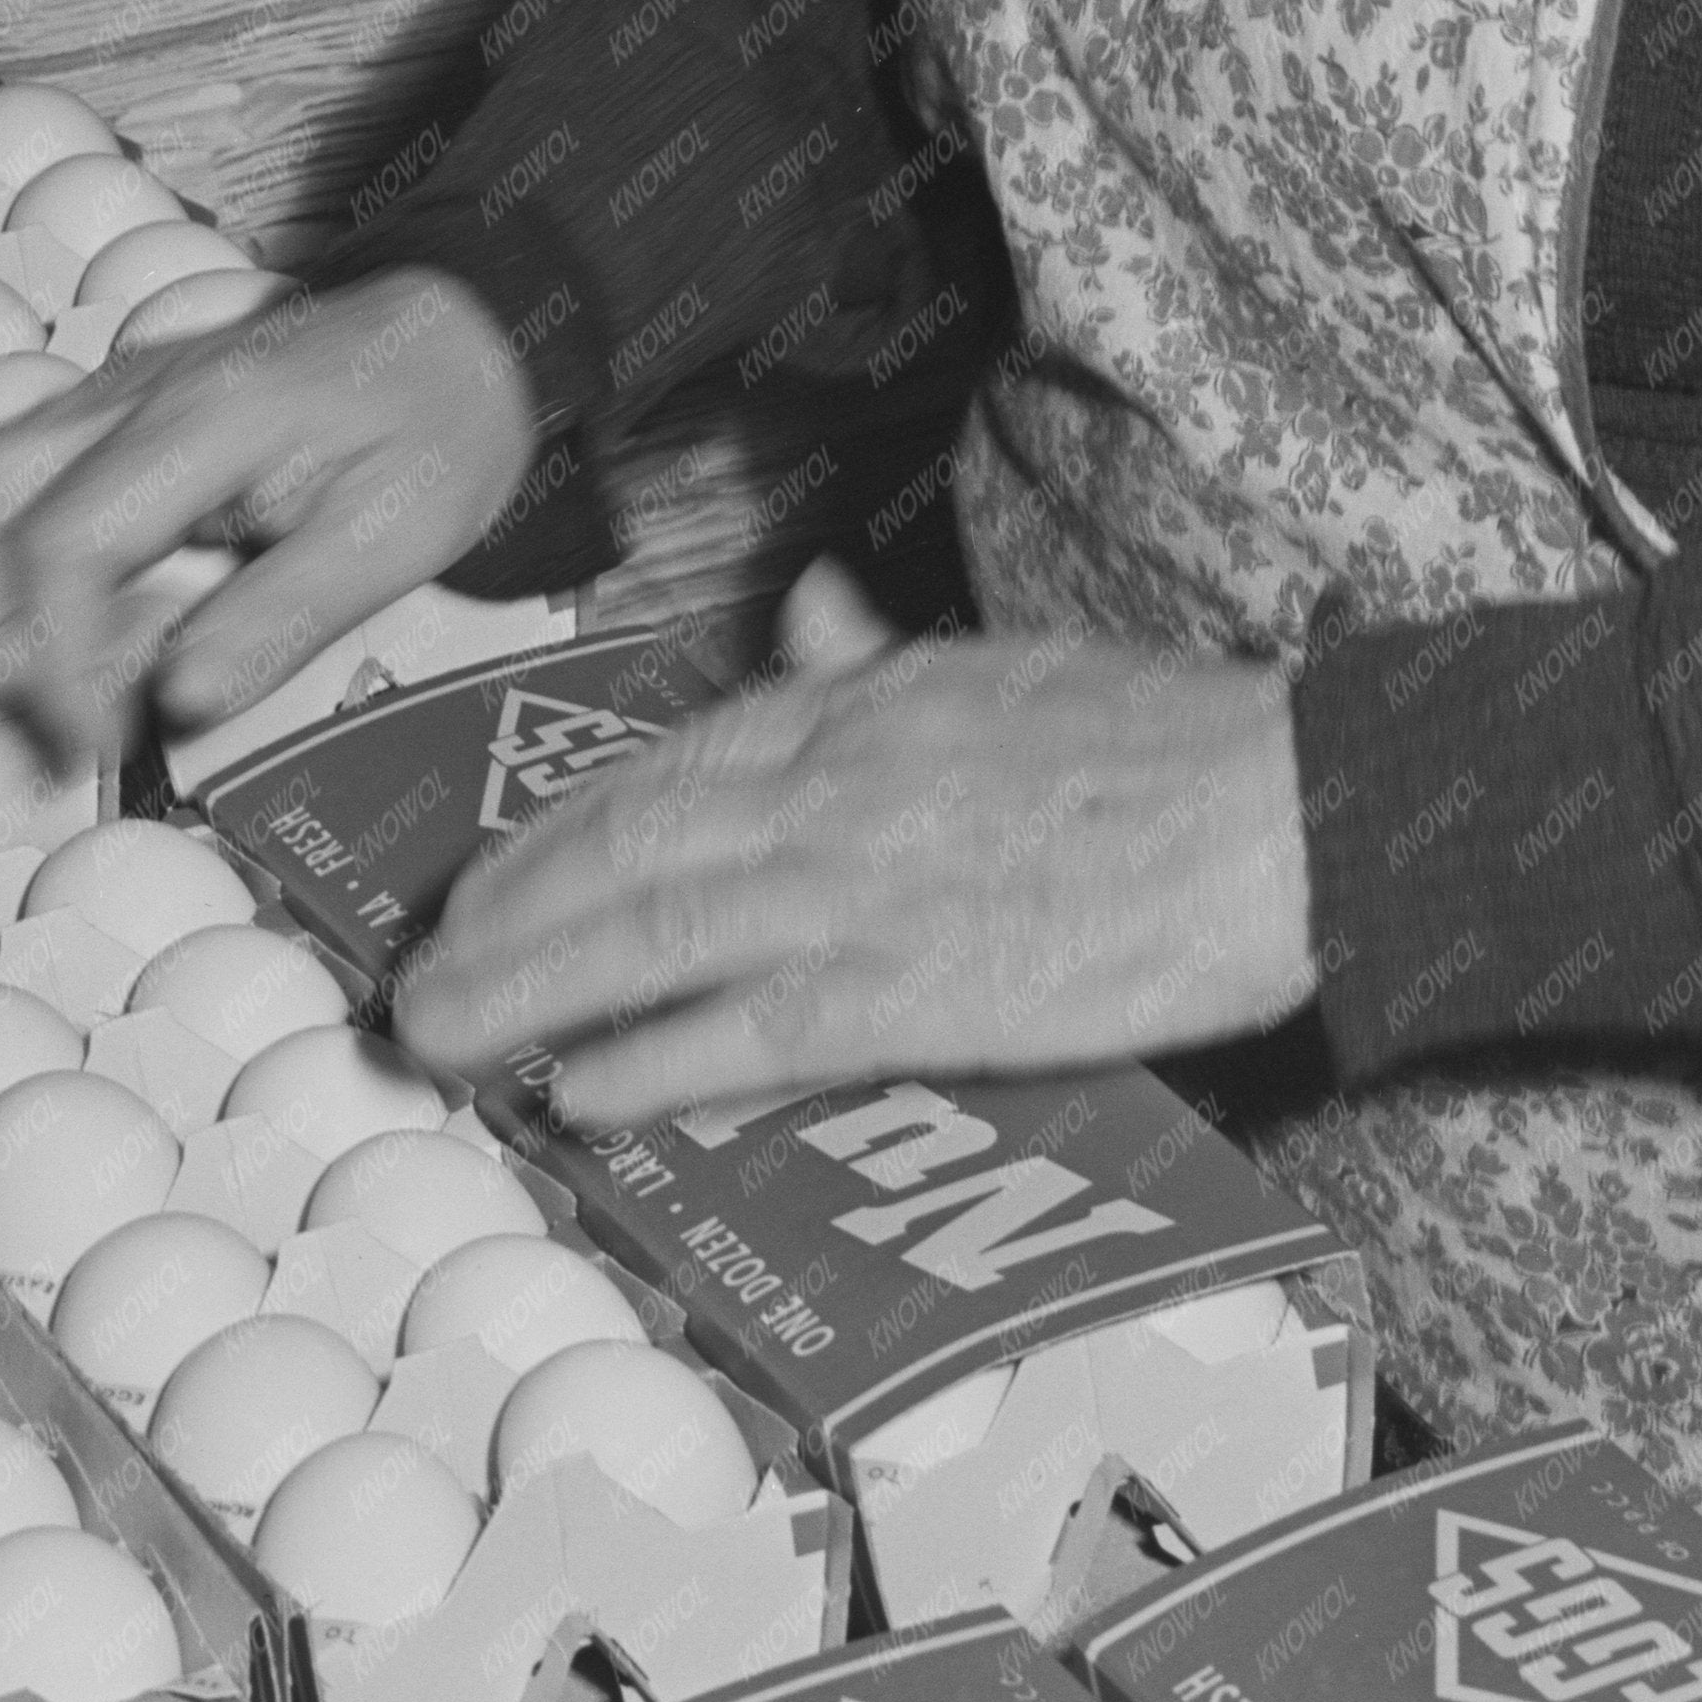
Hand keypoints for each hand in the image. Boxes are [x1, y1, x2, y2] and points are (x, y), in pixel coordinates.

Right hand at [0, 268, 538, 771]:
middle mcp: (123, 400)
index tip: (98, 741)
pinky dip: (5, 584)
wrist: (447, 335)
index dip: (56, 666)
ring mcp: (96, 405)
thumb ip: (285, 618)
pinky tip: (94, 633)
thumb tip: (180, 701)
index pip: (61, 547)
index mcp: (205, 423)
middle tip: (58, 721)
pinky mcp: (92, 427)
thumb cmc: (433, 426)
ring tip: (66, 687)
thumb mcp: (398, 536)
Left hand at [393, 575, 1319, 1121]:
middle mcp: (829, 786)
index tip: (483, 880)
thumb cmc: (1167, 739)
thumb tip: (803, 609)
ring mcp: (861, 887)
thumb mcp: (997, 664)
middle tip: (416, 976)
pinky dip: (651, 1058)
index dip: (550, 832)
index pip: (658, 767)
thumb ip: (875, 658)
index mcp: (852, 707)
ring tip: (444, 1036)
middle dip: (499, 916)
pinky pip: (746, 1029)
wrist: (1286, 804)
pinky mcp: (913, 987)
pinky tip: (581, 1092)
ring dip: (526, 988)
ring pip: (645, 933)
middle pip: (618, 846)